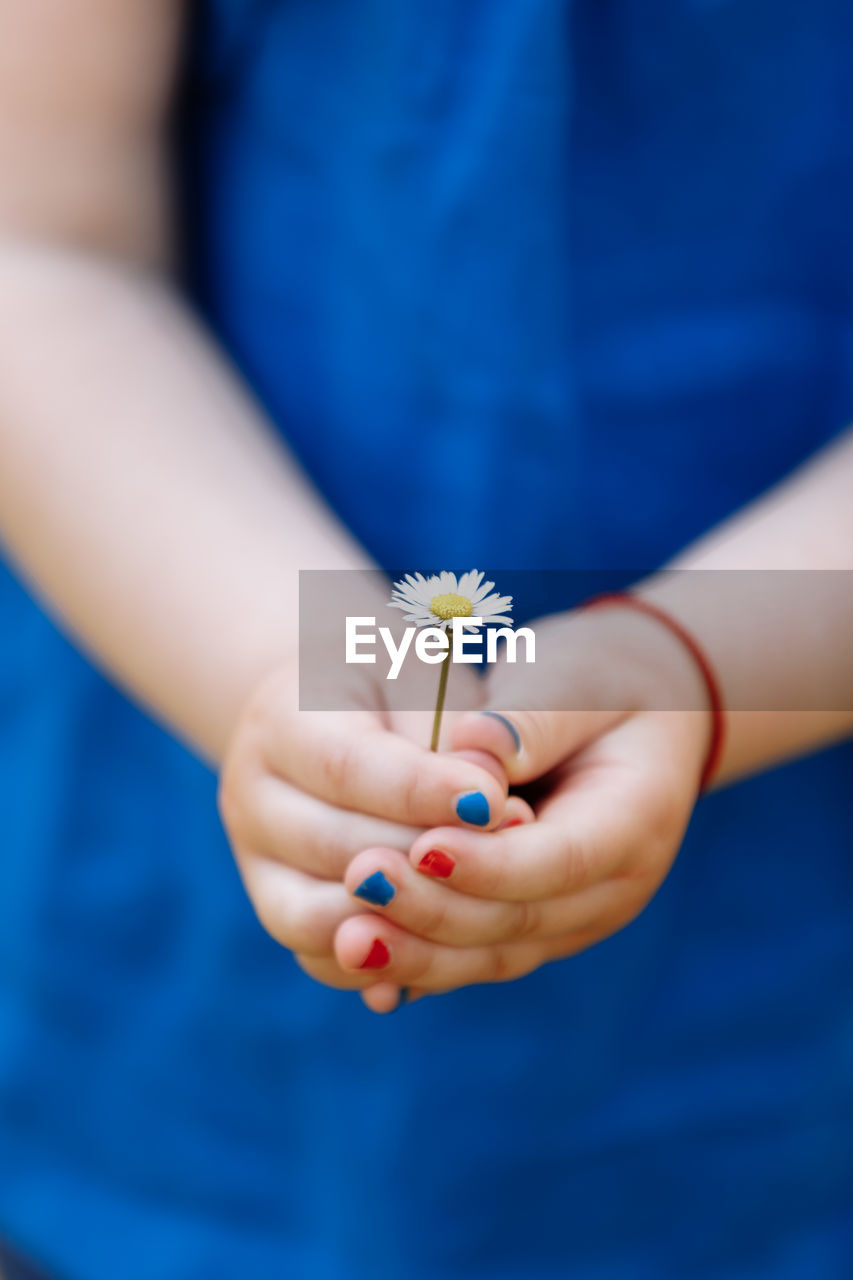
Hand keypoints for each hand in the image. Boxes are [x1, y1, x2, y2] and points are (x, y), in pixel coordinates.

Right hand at [218, 648, 510, 1002]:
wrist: (338, 717)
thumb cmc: (399, 685)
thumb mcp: (423, 675)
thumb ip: (452, 728)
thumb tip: (490, 791)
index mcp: (280, 717)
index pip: (346, 767)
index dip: (421, 792)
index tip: (495, 803)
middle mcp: (250, 792)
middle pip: (333, 847)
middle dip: (425, 861)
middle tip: (510, 857)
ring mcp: (254, 858)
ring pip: (317, 918)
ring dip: (404, 921)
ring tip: (481, 906)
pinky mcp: (275, 905)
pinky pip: (321, 957)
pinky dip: (382, 963)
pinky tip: (449, 950)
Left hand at [320, 605, 711, 1007]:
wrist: (642, 715)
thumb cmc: (604, 683)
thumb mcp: (578, 682)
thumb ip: (529, 720)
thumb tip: (471, 748)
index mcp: (637, 821)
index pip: (561, 859)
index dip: (488, 862)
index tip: (418, 846)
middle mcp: (614, 889)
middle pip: (521, 920)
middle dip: (436, 911)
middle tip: (363, 882)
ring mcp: (576, 918)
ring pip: (494, 953)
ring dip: (418, 954)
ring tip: (346, 940)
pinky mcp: (535, 926)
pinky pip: (474, 955)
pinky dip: (418, 961)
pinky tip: (354, 958)